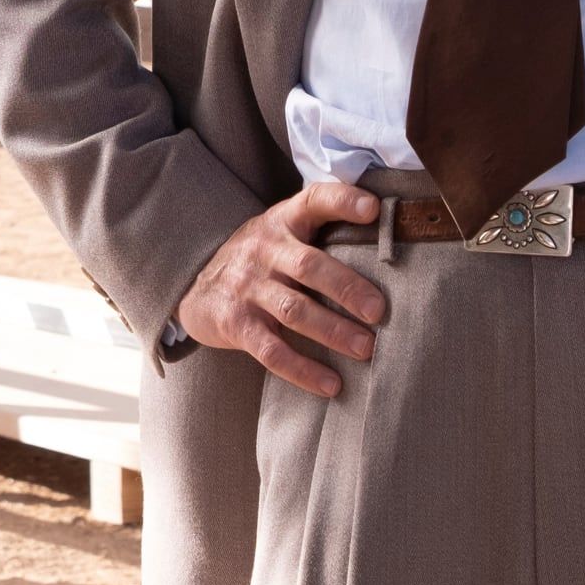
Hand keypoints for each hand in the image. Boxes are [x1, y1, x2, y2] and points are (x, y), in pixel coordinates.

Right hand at [177, 183, 388, 396]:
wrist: (196, 287)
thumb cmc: (260, 259)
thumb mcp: (282, 232)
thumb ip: (321, 229)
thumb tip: (388, 238)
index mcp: (283, 221)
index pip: (313, 200)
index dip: (342, 201)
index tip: (373, 208)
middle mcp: (264, 250)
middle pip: (309, 266)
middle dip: (346, 287)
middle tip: (379, 311)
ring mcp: (248, 287)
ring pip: (294, 310)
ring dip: (333, 331)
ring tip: (366, 349)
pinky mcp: (236, 324)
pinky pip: (272, 350)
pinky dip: (303, 370)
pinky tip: (331, 384)